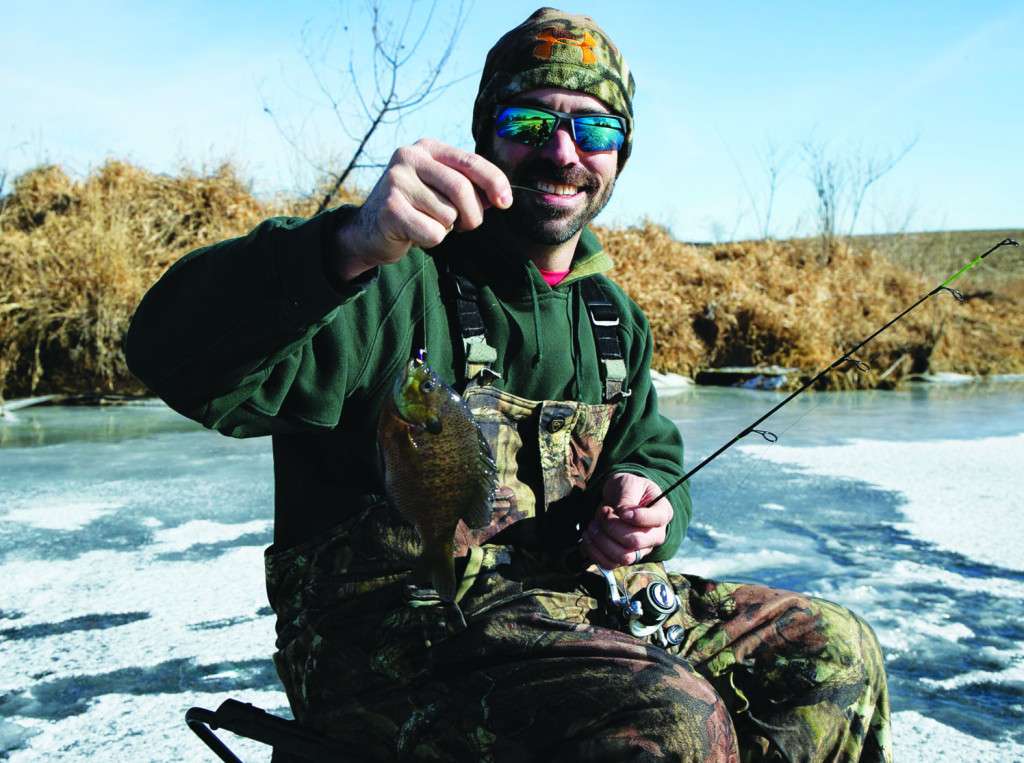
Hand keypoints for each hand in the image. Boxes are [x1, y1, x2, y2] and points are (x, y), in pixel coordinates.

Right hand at [332, 139, 512, 280]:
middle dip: (472, 215)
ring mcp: (396, 181)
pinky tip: (415, 233)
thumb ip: (468, 186)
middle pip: (461, 189)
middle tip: (465, 226)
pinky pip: (433, 232)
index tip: (506, 203)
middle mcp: (409, 157)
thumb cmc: (416, 208)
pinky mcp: (390, 208)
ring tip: (427, 222)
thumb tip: (501, 196)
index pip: (470, 161)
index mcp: (427, 148)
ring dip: (446, 228)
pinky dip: (431, 240)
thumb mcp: (441, 188)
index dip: (494, 182)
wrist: (370, 230)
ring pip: (448, 214)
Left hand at [581, 473, 672, 569]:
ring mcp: (640, 550)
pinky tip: (589, 536)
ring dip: (601, 540)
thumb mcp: (629, 483)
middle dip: (612, 527)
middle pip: (636, 541)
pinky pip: (609, 564)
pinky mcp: (623, 558)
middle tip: (603, 512)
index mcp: (662, 513)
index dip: (637, 517)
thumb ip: (627, 497)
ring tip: (593, 524)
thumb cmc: (628, 488)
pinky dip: (594, 551)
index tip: (621, 510)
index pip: (656, 520)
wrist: (617, 497)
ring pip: (622, 557)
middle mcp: (655, 535)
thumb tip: (622, 514)